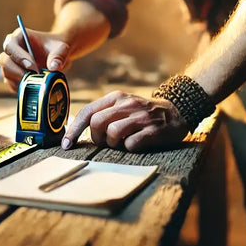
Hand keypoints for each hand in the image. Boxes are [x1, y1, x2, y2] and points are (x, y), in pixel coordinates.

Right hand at [0, 28, 70, 91]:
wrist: (57, 56)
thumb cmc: (56, 48)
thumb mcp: (61, 49)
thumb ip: (58, 56)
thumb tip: (53, 67)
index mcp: (19, 37)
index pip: (11, 46)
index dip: (19, 57)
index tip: (32, 66)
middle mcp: (11, 50)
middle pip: (5, 60)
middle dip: (17, 71)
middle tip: (33, 76)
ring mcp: (11, 63)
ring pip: (6, 73)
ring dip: (19, 80)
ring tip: (35, 81)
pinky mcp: (13, 76)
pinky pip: (10, 83)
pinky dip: (20, 87)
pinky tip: (32, 86)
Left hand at [62, 91, 188, 151]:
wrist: (178, 111)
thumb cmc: (143, 113)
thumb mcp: (123, 105)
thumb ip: (104, 113)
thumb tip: (80, 131)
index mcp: (116, 98)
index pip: (88, 112)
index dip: (74, 130)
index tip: (67, 144)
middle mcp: (126, 104)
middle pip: (97, 123)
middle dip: (97, 138)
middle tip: (106, 142)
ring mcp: (140, 117)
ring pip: (112, 133)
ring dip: (114, 144)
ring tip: (123, 143)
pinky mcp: (153, 130)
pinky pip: (131, 144)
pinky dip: (129, 148)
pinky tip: (136, 144)